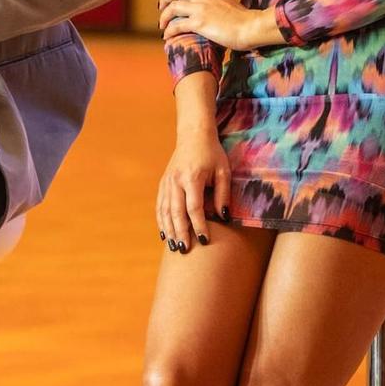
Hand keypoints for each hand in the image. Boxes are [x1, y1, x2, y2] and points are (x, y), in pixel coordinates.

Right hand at [158, 126, 232, 249]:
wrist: (193, 135)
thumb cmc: (212, 153)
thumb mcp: (223, 171)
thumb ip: (223, 195)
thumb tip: (224, 218)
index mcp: (192, 177)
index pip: (194, 207)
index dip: (199, 225)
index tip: (205, 240)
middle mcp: (176, 180)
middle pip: (176, 212)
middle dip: (181, 232)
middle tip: (185, 250)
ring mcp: (167, 182)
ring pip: (165, 210)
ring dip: (169, 230)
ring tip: (175, 247)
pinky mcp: (163, 183)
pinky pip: (160, 205)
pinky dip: (162, 221)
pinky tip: (166, 234)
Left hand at [159, 0, 280, 53]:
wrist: (251, 27)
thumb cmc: (246, 21)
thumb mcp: (231, 5)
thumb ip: (219, 4)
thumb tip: (215, 10)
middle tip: (161, 6)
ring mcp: (201, 9)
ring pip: (173, 7)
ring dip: (164, 16)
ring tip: (162, 25)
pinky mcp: (199, 22)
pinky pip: (177, 25)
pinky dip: (169, 31)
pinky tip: (167, 36)